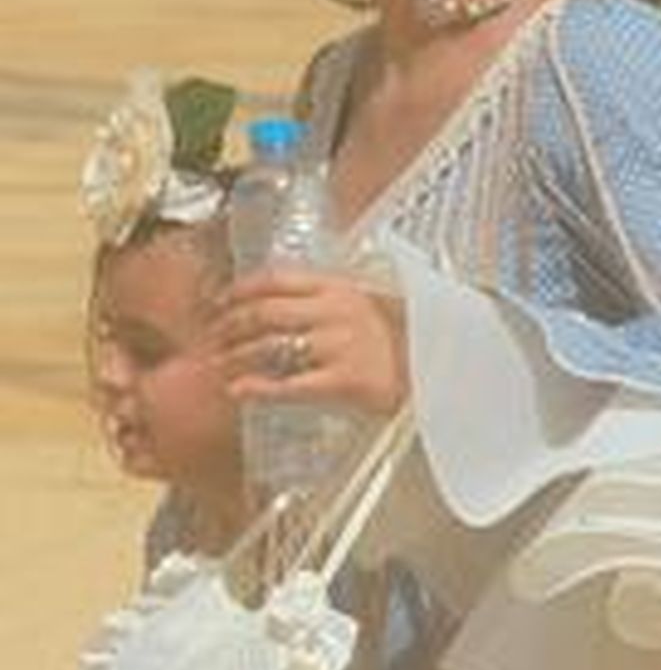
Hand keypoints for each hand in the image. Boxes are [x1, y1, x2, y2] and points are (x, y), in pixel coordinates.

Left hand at [217, 268, 406, 418]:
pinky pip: (289, 384)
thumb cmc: (404, 341)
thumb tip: (283, 305)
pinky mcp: (344, 381)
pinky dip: (257, 387)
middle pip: (263, 312)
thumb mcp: (370, 305)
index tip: (220, 301)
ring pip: (269, 347)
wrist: (441, 371)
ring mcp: (339, 346)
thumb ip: (330, 302)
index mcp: (340, 287)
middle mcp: (335, 311)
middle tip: (211, 339)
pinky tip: (238, 391)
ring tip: (219, 367)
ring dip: (235, 357)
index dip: (240, 289)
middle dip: (228, 326)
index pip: (277, 278)